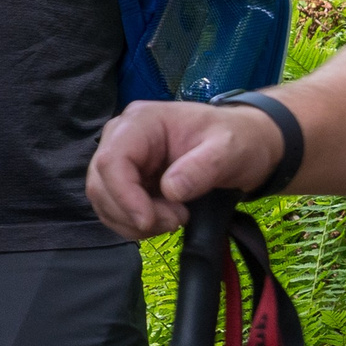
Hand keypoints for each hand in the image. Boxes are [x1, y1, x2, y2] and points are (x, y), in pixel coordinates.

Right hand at [86, 101, 282, 240]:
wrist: (243, 144)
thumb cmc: (236, 139)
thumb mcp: (228, 149)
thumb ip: (202, 168)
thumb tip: (171, 190)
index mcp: (142, 121)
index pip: (112, 160)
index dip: (124, 196)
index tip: (150, 221)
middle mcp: (123, 138)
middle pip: (101, 184)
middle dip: (132, 213)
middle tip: (177, 219)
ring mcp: (123, 160)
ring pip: (104, 201)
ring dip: (134, 222)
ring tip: (175, 218)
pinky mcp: (128, 181)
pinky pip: (115, 210)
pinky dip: (135, 224)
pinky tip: (164, 219)